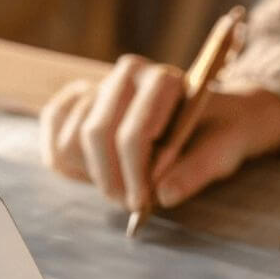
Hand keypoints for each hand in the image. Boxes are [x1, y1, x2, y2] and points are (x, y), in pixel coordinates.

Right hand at [40, 54, 279, 209]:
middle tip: (129, 205)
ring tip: (122, 190)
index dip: (135, 174)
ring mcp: (102, 85)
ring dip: (93, 175)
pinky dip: (69, 162)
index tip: (143, 204)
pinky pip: (54, 134)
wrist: (214, 116)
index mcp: (164, 79)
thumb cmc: (222, 133)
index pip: (133, 133)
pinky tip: (97, 173)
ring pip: (71, 138)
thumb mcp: (225, 152)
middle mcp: (128, 74)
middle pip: (94, 134)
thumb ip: (197, 171)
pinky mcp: (81, 101)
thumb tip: (164, 196)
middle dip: (110, 179)